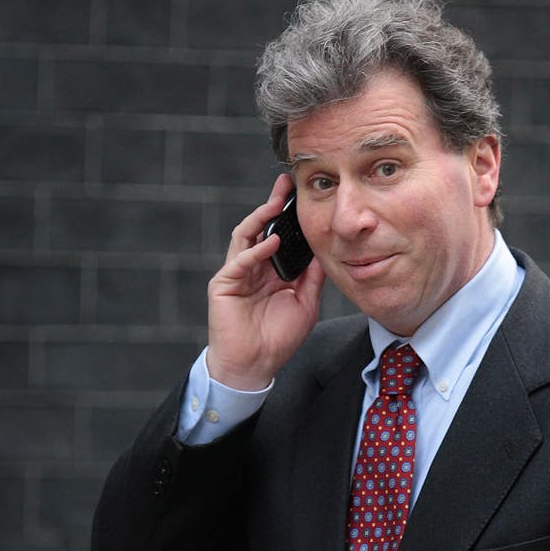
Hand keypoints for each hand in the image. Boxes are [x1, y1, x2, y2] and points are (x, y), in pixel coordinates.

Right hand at [206, 173, 325, 389]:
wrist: (255, 366)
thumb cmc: (279, 338)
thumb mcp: (306, 302)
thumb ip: (313, 277)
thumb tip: (325, 250)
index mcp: (271, 270)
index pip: (280, 234)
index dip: (289, 216)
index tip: (304, 197)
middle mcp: (253, 267)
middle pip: (261, 228)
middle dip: (272, 205)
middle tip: (285, 185)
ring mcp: (236, 273)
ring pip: (245, 236)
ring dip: (260, 218)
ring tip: (276, 203)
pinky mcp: (223, 285)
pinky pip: (239, 261)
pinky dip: (255, 250)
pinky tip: (272, 242)